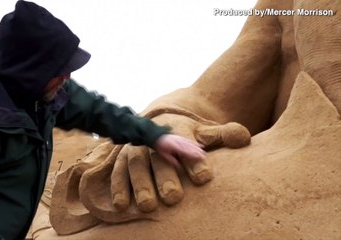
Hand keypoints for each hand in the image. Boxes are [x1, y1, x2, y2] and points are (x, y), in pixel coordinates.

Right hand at [110, 112, 250, 212]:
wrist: (158, 125)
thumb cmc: (187, 137)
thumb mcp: (205, 133)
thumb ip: (223, 135)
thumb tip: (244, 138)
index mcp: (177, 131)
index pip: (186, 144)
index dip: (194, 160)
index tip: (205, 177)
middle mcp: (153, 141)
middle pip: (159, 158)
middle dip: (166, 176)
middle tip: (174, 197)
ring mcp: (135, 150)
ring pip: (136, 166)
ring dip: (140, 185)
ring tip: (148, 206)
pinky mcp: (120, 161)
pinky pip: (117, 173)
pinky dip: (119, 188)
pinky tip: (122, 206)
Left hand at [154, 134, 205, 168]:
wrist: (156, 136)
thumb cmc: (160, 146)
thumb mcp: (164, 155)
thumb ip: (172, 160)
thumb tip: (180, 167)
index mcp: (175, 147)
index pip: (186, 152)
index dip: (193, 155)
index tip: (199, 158)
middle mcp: (179, 142)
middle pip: (190, 148)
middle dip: (198, 152)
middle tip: (205, 157)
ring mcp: (181, 139)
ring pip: (191, 144)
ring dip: (198, 148)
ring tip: (204, 152)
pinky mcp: (181, 137)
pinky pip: (190, 140)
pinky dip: (195, 143)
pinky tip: (200, 145)